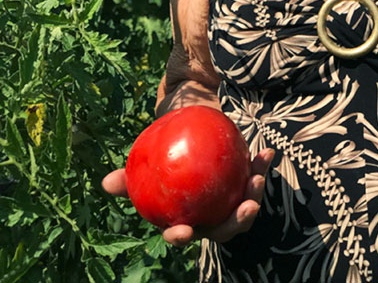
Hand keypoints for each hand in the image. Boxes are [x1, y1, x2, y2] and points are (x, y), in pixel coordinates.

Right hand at [102, 148, 274, 245]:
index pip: (182, 235)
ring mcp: (229, 204)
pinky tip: (267, 152)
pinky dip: (261, 167)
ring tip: (257, 177)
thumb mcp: (147, 167)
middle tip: (246, 208)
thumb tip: (106, 182)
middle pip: (224, 229)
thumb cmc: (164, 162)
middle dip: (237, 223)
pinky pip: (254, 178)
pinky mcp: (244, 187)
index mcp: (185, 220)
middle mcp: (210, 218)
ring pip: (244, 208)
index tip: (184, 232)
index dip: (182, 237)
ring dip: (254, 195)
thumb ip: (130, 177)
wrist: (188, 144)